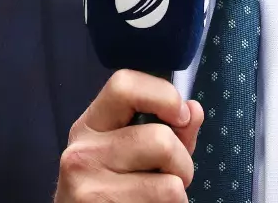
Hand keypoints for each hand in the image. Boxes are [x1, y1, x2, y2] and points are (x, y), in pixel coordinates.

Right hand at [55, 69, 204, 201]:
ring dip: (178, 193)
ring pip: (170, 183)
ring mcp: (89, 186)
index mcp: (91, 125)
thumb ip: (169, 130)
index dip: (163, 95)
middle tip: (172, 175)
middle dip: (182, 162)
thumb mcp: (135, 152)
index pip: (124, 85)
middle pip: (160, 140)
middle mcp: (83, 152)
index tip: (181, 116)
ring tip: (159, 196)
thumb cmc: (116, 188)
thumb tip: (193, 110)